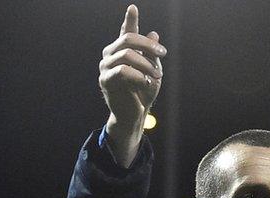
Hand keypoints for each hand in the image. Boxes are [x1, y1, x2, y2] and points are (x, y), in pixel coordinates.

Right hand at [98, 4, 166, 166]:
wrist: (136, 114)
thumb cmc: (144, 92)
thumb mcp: (153, 70)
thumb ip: (152, 54)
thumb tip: (154, 34)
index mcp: (123, 51)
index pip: (126, 32)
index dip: (130, 19)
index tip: (133, 8)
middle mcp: (111, 55)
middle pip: (128, 39)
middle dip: (148, 45)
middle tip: (163, 53)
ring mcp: (106, 67)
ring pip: (126, 54)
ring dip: (146, 64)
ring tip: (157, 75)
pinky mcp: (105, 80)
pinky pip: (122, 71)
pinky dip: (138, 76)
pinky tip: (145, 82)